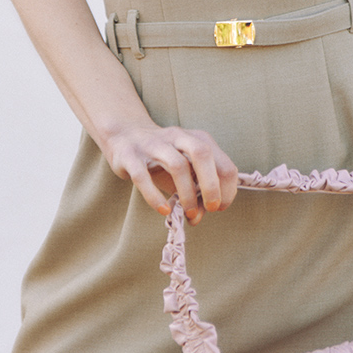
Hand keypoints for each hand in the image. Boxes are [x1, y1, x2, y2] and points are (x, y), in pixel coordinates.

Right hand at [102, 122, 238, 224]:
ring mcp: (153, 144)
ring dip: (187, 193)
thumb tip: (197, 217)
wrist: (124, 135)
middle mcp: (177, 137)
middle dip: (212, 185)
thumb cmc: (162, 159)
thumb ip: (195, 192)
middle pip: (202, 154)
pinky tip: (164, 210)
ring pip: (177, 165)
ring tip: (189, 213)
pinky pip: (143, 177)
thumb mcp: (184, 171)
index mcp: (197, 139)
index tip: (220, 206)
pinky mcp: (130, 156)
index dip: (227, 188)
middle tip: (212, 208)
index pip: (223, 162)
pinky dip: (155, 196)